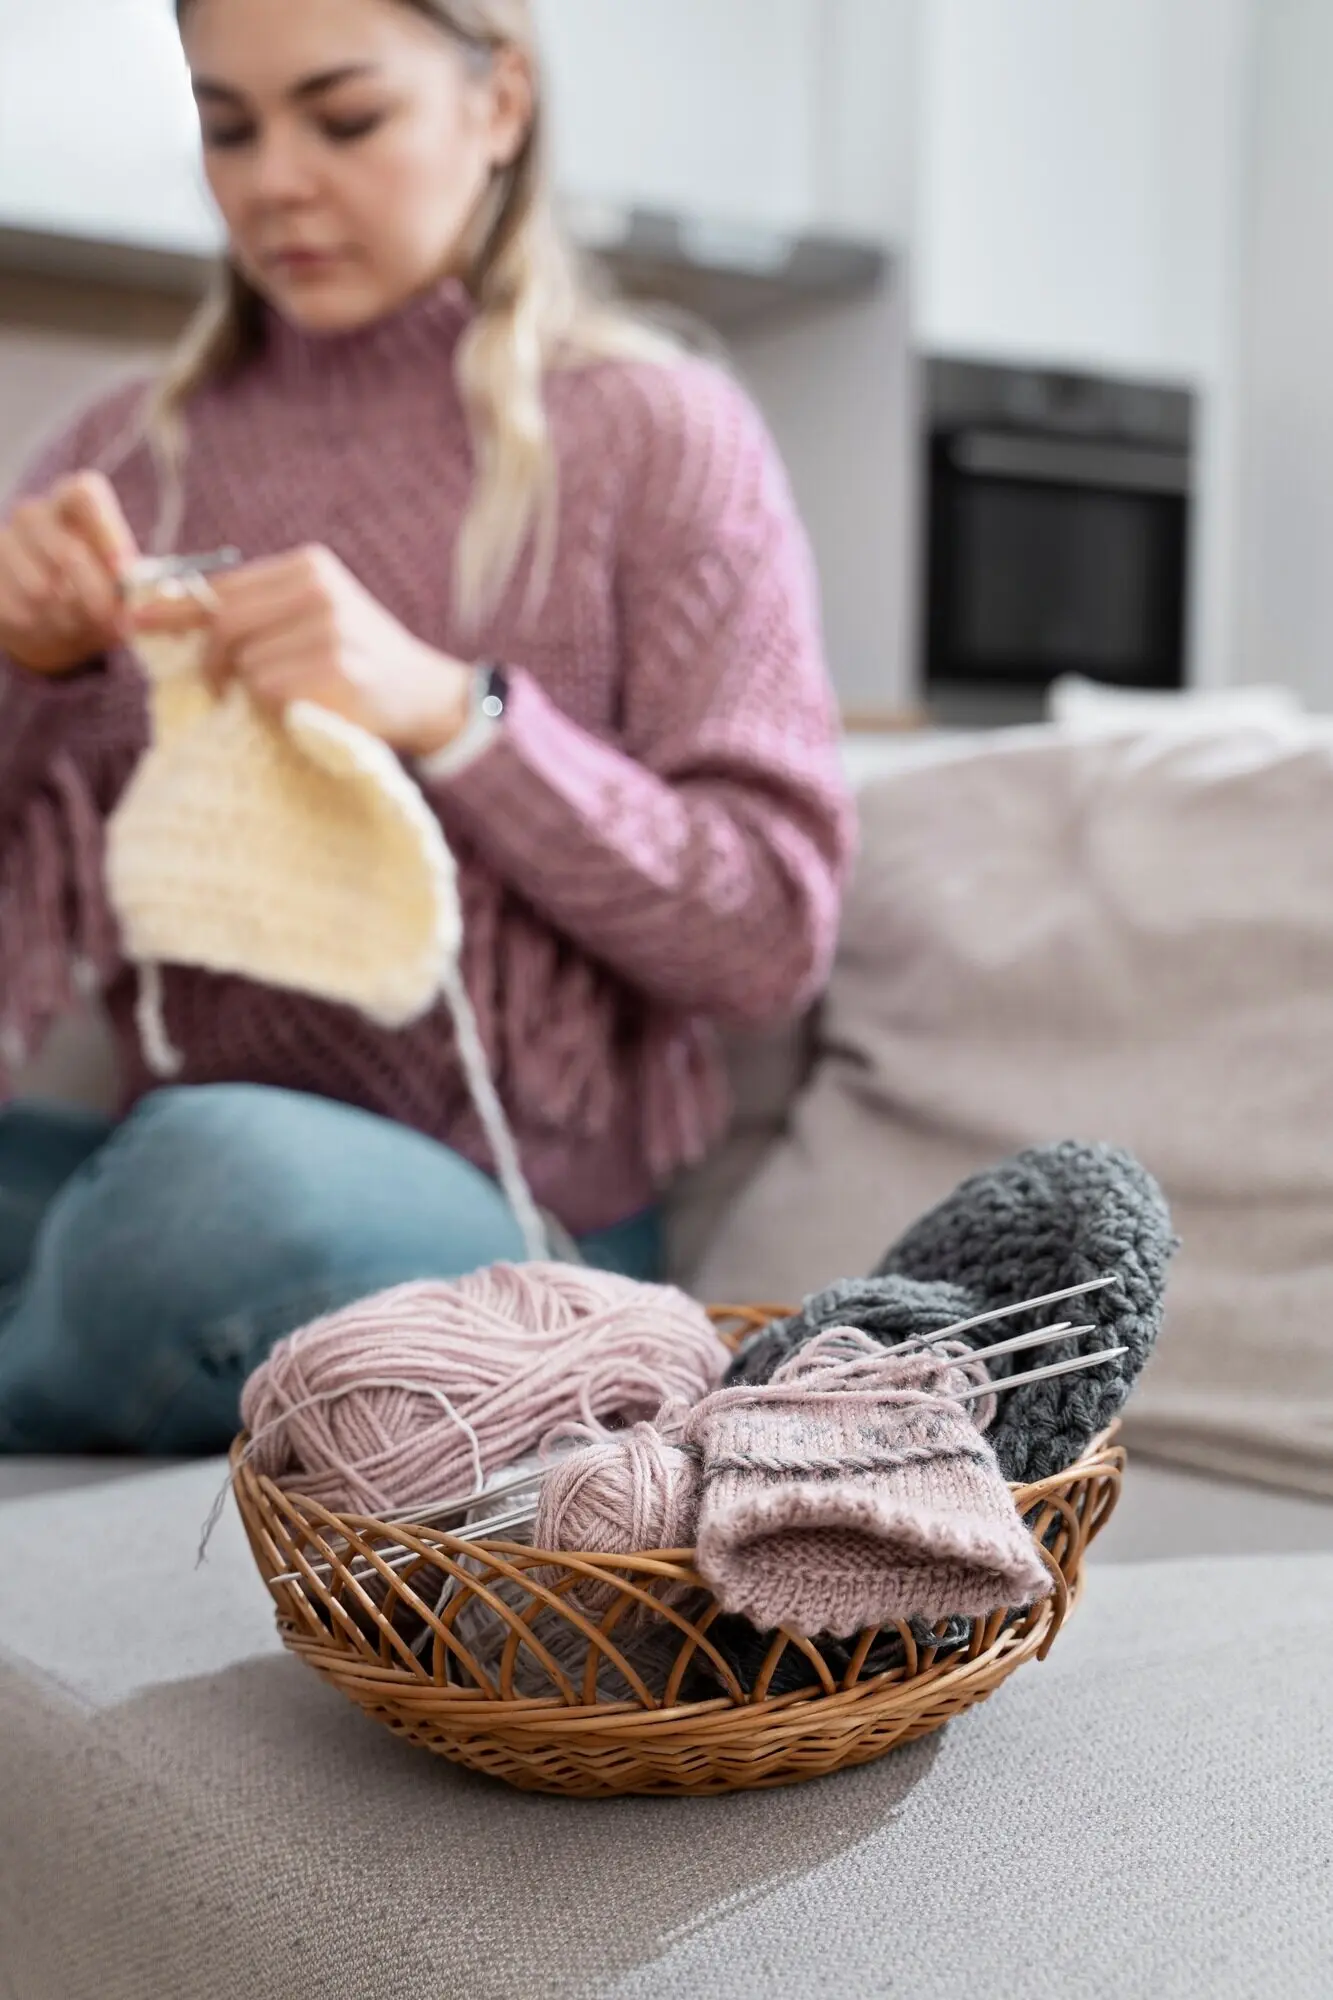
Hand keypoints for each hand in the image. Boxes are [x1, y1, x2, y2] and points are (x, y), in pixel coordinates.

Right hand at [0, 472, 137, 675]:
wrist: (51, 616)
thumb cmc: (97, 589)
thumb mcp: (120, 581)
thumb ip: (130, 585)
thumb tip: (134, 606)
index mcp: (72, 500)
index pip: (84, 495)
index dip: (108, 535)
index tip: (125, 571)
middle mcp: (33, 514)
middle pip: (68, 554)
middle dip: (97, 597)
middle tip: (114, 620)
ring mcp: (4, 543)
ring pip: (41, 591)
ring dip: (70, 620)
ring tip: (83, 625)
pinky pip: (19, 613)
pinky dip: (44, 631)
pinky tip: (54, 629)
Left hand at [132, 544, 471, 755]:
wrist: (428, 696)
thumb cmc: (358, 662)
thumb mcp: (313, 616)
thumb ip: (257, 610)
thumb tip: (171, 611)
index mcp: (309, 567)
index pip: (223, 586)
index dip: (175, 607)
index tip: (135, 621)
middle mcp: (319, 591)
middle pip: (225, 624)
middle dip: (210, 662)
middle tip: (216, 691)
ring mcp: (329, 630)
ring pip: (245, 662)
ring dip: (253, 690)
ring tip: (289, 697)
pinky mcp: (335, 672)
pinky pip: (269, 691)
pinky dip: (276, 708)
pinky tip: (307, 709)